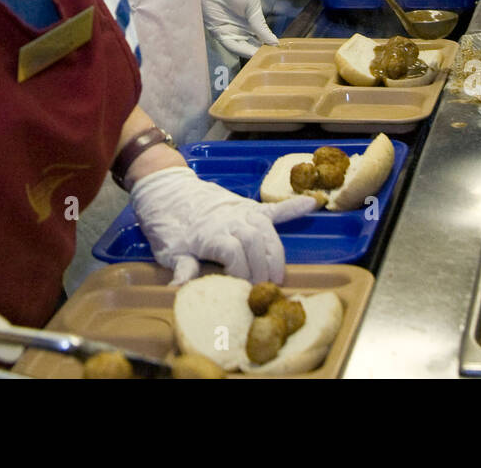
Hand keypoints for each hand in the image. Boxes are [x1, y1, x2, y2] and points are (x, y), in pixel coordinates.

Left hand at [130, 167, 317, 284]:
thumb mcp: (169, 250)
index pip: (234, 253)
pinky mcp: (248, 207)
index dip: (241, 273)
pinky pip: (273, 209)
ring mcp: (242, 212)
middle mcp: (231, 220)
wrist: (167, 190)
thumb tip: (180, 289)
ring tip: (277, 274)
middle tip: (264, 289)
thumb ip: (182, 267)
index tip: (241, 289)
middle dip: (262, 268)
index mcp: (211, 232)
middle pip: (255, 243)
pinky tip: (312, 204)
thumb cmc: (168, 224)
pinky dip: (293, 208)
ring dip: (276, 253)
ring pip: (267, 230)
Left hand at [199, 0, 278, 57]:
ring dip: (253, 54)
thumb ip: (261, 26)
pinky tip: (253, 53)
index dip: (268, 45)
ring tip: (264, 58)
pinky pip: (231, 44)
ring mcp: (230, 31)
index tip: (279, 52)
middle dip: (261, 53)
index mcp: (250, 22)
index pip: (261, 38)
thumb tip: (275, 43)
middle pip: (252, 45)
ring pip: (243, 48)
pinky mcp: (218, 32)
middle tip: (273, 60)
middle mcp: (240, 29)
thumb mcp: (253, 7)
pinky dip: (242, 50)